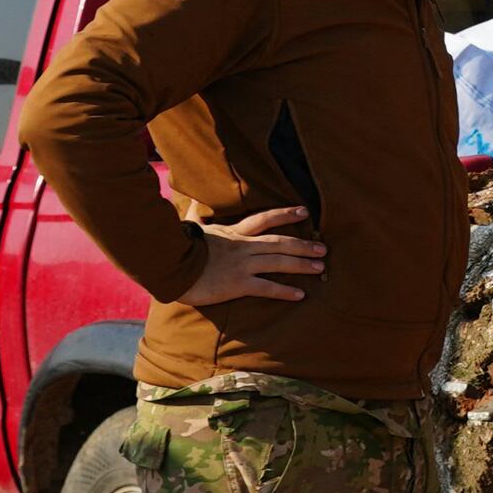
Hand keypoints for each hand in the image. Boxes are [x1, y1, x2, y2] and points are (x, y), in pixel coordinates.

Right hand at [177, 202, 321, 307]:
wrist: (169, 267)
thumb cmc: (179, 247)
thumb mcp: (192, 227)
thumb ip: (196, 213)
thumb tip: (192, 199)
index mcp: (234, 232)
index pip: (265, 218)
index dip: (286, 213)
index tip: (304, 211)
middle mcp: (243, 246)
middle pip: (280, 243)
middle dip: (303, 245)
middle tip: (323, 248)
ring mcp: (242, 265)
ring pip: (279, 262)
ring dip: (302, 264)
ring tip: (320, 267)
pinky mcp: (238, 284)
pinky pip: (267, 287)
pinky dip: (285, 290)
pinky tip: (300, 294)